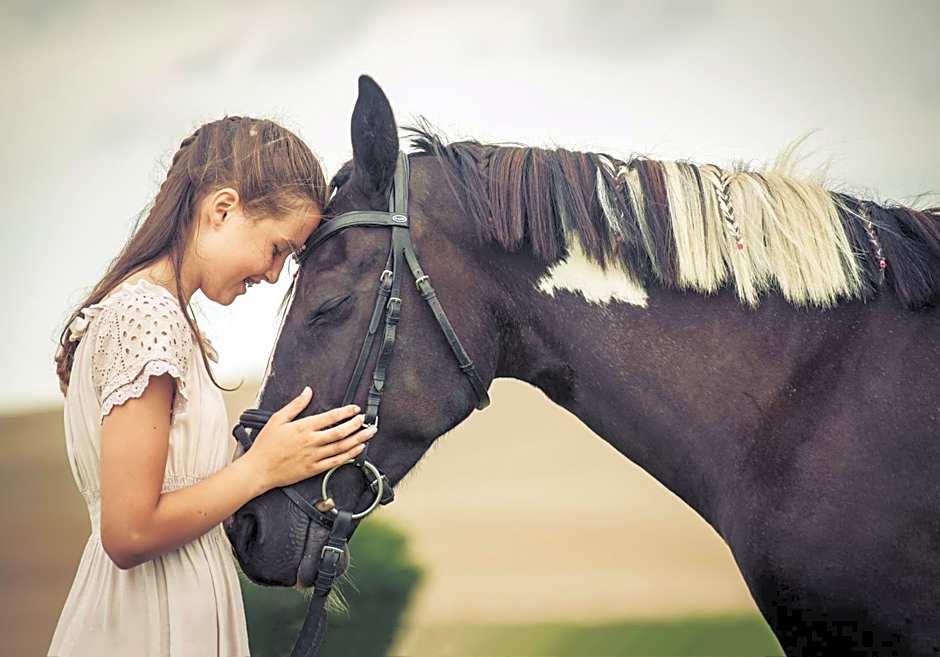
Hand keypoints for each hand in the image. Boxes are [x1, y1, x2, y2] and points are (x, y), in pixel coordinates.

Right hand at [244, 387, 376, 491]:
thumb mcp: (277, 419)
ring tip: (369, 433)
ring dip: (358, 439)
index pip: (330, 417)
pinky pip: (336, 461)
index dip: (345, 412)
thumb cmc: (266, 445)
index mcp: (303, 428)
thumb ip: (295, 405)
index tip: (355, 409)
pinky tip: (357, 450)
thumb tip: (307, 392)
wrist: (259, 469)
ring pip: (341, 447)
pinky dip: (349, 455)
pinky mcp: (313, 469)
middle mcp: (311, 442)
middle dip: (356, 425)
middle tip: (366, 420)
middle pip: (340, 432)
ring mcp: (313, 456)